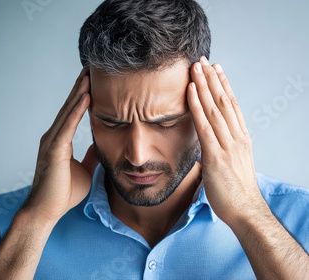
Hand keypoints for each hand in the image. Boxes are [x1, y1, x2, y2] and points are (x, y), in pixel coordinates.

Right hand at [22, 68, 98, 224]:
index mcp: (59, 141)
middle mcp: (53, 137)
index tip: (91, 81)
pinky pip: (67, 127)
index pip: (72, 114)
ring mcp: (51, 142)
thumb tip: (99, 146)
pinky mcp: (54, 150)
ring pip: (68, 112)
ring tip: (89, 75)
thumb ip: (90, 156)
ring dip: (79, 93)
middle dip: (80, 87)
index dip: (81, 96)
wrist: (46, 211)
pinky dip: (77, 111)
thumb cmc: (62, 193)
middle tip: (90, 68)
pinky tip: (86, 97)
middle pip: (69, 107)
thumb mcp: (84, 170)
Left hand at [187, 57, 266, 224]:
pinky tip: (191, 91)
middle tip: (203, 60)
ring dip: (204, 85)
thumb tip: (208, 143)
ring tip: (195, 67)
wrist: (245, 211)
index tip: (216, 70)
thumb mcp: (230, 164)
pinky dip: (197, 106)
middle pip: (224, 101)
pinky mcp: (216, 155)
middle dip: (212, 78)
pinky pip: (205, 125)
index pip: (232, 106)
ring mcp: (228, 145)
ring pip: (215, 108)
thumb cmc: (236, 192)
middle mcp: (237, 137)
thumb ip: (221, 149)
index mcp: (241, 139)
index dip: (223, 86)